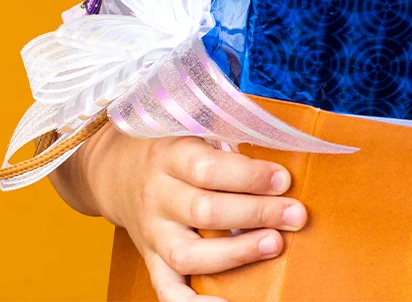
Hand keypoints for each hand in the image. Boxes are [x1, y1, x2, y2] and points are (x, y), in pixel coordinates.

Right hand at [70, 121, 305, 301]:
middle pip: (205, 212)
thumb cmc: (172, 145)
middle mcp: (157, 196)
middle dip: (256, 214)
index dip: (248, 176)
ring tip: (275, 245)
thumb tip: (284, 147)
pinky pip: (167, 289)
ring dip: (236, 253)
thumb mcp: (192, 127)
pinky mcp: (150, 259)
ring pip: (188, 254)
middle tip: (295, 215)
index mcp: (170, 156)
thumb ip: (228, 137)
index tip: (284, 180)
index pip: (208, 169)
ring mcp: (151, 233)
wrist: (116, 170)